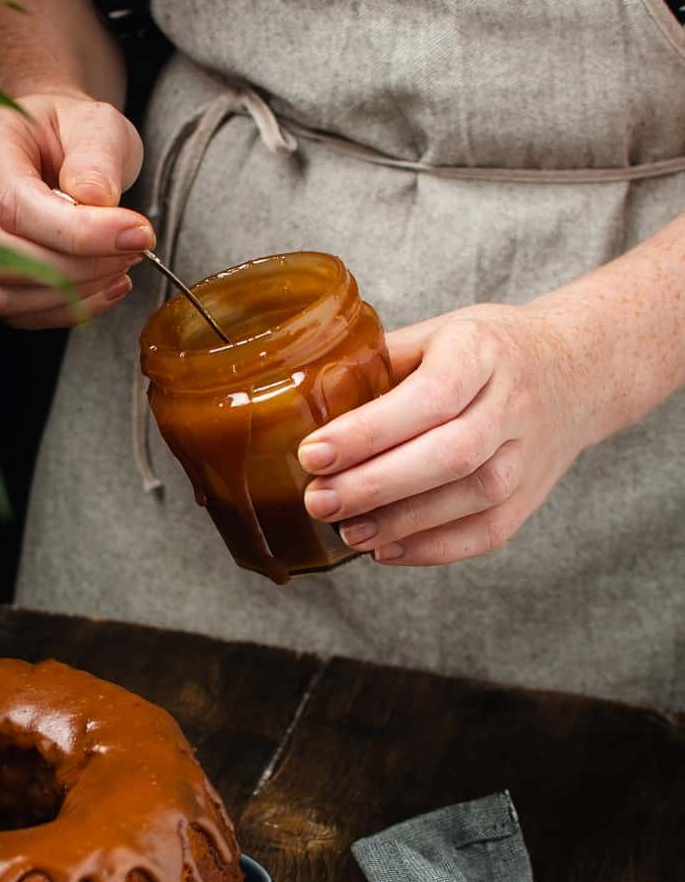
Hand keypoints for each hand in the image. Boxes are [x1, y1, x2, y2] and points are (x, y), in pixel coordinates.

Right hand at [0, 91, 152, 328]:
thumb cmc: (72, 131)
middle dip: (78, 267)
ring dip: (69, 295)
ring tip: (118, 269)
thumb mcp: (99, 123)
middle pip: (1, 256)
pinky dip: (63, 310)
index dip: (78, 233)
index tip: (134, 235)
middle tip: (132, 252)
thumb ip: (98, 159)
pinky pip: (12, 312)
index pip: (14, 204)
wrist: (56, 143)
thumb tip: (96, 203)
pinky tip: (101, 288)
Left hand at [297, 302, 604, 566]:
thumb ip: (379, 362)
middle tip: (318, 501)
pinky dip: (433, 548)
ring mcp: (529, 454)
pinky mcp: (531, 496)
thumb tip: (305, 400)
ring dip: (402, 523)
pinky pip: (487, 532)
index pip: (428, 397)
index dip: (368, 431)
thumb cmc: (487, 350)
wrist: (576, 369)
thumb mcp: (438, 332)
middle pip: (451, 454)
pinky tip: (386, 549)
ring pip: (471, 498)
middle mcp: (514, 403)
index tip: (312, 453)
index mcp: (482, 351)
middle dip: (376, 485)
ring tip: (346, 531)